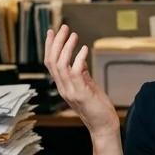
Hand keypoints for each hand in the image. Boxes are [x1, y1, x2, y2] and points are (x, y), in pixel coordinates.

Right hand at [43, 25, 119, 139]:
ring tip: (74, 35)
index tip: (53, 31)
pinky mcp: (81, 94)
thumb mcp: (87, 87)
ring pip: (61, 65)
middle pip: (52, 61)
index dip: (50, 46)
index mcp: (63, 86)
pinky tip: (84, 49)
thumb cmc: (97, 108)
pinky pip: (76, 73)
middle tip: (64, 27)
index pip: (50, 63)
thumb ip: (81, 74)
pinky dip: (79, 58)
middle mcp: (63, 88)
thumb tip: (80, 59)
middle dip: (57, 42)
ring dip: (67, 47)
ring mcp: (71, 92)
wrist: (104, 127)